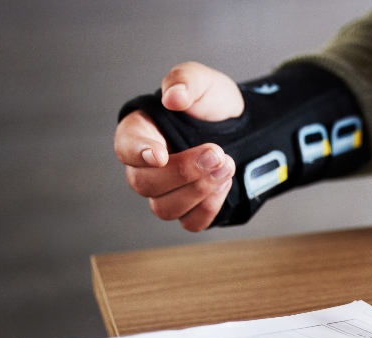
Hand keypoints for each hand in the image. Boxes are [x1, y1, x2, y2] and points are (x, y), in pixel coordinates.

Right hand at [113, 61, 243, 230]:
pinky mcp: (190, 210)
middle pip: (144, 184)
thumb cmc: (212, 103)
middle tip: (216, 153)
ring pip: (164, 208)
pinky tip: (225, 183)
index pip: (125, 148)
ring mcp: (167, 192)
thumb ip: (185, 81)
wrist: (245, 126)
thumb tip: (173, 97)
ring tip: (227, 166)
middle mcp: (146, 167)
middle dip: (183, 172)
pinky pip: (190, 222)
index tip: (160, 155)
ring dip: (198, 190)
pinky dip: (208, 207)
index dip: (139, 153)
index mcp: (140, 132)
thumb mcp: (202, 81)